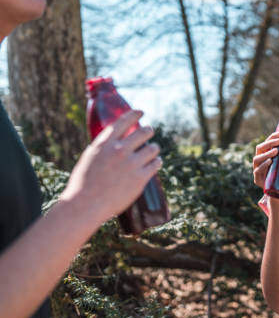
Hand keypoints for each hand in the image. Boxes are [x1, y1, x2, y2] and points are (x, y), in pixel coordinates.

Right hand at [59, 110, 161, 224]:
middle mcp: (119, 151)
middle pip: (143, 132)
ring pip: (153, 148)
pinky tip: (156, 162)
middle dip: (148, 131)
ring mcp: (131, 164)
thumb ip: (103, 148)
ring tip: (153, 150)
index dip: (134, 114)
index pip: (123, 121)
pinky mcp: (140, 178)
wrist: (84, 205)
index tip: (141, 111)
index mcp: (104, 144)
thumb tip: (114, 142)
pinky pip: (156, 164)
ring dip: (154, 148)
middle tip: (149, 132)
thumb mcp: (89, 158)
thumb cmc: (83, 184)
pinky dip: (156, 162)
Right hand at [253, 131, 278, 189]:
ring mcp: (256, 169)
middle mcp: (259, 160)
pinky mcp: (257, 178)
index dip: (272, 137)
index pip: (266, 142)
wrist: (276, 192)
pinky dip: (263, 165)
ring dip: (266, 153)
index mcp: (265, 154)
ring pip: (257, 158)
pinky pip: (258, 170)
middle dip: (269, 143)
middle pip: (260, 148)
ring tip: (275, 151)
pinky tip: (269, 162)